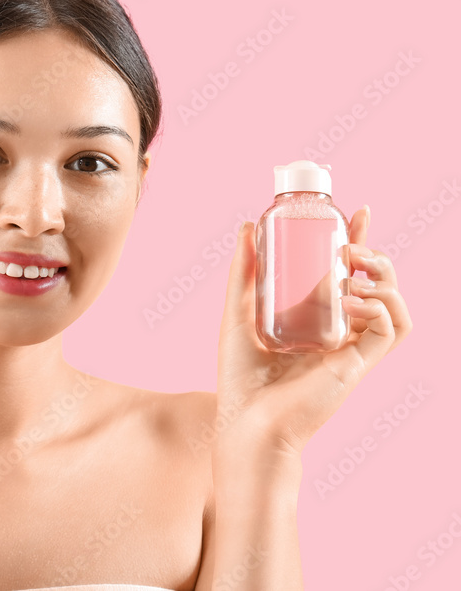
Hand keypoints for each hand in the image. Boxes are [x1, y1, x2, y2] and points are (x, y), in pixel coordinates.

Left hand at [215, 206, 412, 456]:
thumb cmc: (240, 375)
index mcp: (315, 318)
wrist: (248, 420)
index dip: (359, 241)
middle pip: (376, 284)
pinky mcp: (359, 364)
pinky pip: (390, 329)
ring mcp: (352, 348)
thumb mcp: (237, 312)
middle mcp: (339, 331)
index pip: (346, 272)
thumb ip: (243, 272)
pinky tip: (351, 299)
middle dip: (374, 254)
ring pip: (393, 303)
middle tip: (352, 244)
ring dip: (382, 277)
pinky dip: (379, 306)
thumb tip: (246, 227)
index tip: (360, 212)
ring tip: (350, 269)